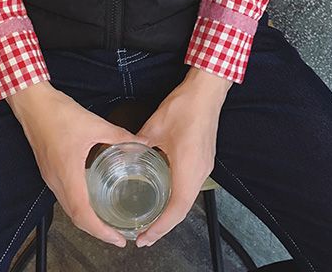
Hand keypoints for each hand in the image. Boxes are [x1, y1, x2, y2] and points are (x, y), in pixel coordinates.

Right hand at [6, 82, 139, 247]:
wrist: (33, 103)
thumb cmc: (58, 114)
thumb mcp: (94, 124)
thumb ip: (119, 136)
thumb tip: (140, 144)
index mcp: (68, 174)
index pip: (83, 215)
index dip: (101, 232)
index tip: (118, 239)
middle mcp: (57, 181)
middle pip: (76, 218)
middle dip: (97, 231)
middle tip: (116, 235)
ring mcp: (50, 176)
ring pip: (69, 208)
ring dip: (87, 219)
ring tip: (106, 221)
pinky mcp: (48, 169)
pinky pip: (64, 195)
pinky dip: (79, 204)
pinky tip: (90, 197)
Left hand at [131, 68, 231, 247]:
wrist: (206, 92)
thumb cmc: (184, 107)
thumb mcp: (154, 127)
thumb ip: (138, 145)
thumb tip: (125, 154)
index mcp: (187, 169)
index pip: (175, 210)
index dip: (160, 228)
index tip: (144, 238)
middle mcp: (199, 173)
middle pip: (183, 209)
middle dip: (164, 226)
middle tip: (145, 235)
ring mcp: (205, 167)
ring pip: (188, 198)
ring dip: (172, 212)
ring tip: (153, 220)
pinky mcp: (205, 159)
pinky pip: (191, 186)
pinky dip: (178, 197)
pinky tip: (166, 195)